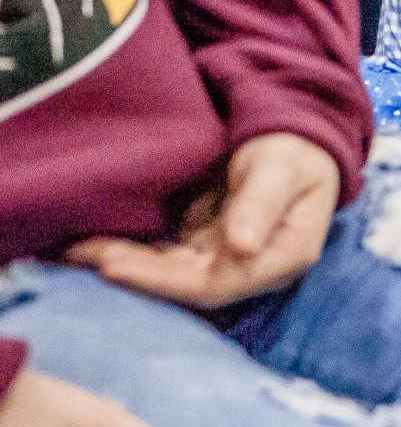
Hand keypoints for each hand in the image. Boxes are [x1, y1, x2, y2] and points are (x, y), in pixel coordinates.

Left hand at [68, 133, 339, 308]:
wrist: (296, 141)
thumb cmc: (294, 153)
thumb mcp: (281, 169)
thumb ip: (262, 203)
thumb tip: (242, 247)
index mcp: (283, 257)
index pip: (218, 285)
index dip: (164, 282)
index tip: (114, 267)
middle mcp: (253, 268)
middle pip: (188, 285)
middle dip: (136, 273)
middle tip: (85, 256)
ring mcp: (228, 260)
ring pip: (172, 274)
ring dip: (128, 265)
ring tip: (78, 252)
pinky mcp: (209, 248)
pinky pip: (167, 257)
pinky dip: (134, 252)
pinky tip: (96, 245)